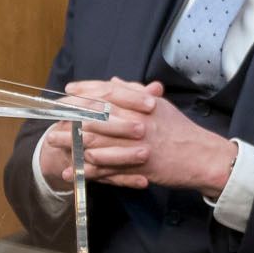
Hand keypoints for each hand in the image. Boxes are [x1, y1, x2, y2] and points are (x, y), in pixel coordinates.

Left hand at [56, 78, 236, 193]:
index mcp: (142, 105)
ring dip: (71, 143)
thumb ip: (136, 93)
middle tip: (51, 117)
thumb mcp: (161, 107)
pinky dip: (85, 170)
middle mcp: (136, 121)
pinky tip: (70, 171)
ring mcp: (135, 144)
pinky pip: (106, 168)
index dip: (85, 91)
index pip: (107, 92)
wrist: (202, 157)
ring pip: (96, 142)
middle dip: (70, 116)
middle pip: (95, 115)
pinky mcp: (137, 166)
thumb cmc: (182, 132)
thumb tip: (115, 81)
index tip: (67, 92)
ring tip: (53, 143)